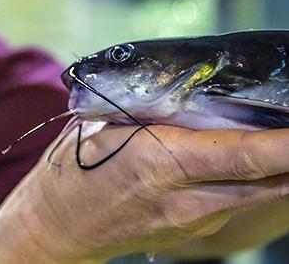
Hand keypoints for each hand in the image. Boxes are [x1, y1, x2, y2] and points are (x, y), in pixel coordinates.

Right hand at [0, 123, 288, 262]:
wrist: (56, 226)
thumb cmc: (72, 169)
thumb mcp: (105, 126)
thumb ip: (155, 112)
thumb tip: (199, 92)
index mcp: (160, 164)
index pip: (246, 155)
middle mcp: (185, 201)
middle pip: (270, 182)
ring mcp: (193, 221)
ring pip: (260, 194)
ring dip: (283, 167)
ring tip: (283, 132)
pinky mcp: (193, 230)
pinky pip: (239, 202)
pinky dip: (257, 179)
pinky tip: (256, 158)